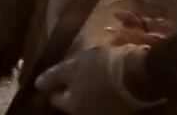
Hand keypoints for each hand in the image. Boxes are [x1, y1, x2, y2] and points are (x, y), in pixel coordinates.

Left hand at [36, 41, 159, 112]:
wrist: (139, 74)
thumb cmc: (102, 67)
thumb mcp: (74, 66)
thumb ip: (55, 76)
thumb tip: (38, 84)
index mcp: (73, 105)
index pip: (56, 98)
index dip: (53, 86)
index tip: (54, 76)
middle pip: (73, 103)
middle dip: (71, 90)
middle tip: (74, 74)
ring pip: (90, 103)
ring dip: (88, 91)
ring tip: (92, 75)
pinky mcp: (121, 111)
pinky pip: (106, 102)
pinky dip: (103, 93)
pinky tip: (107, 80)